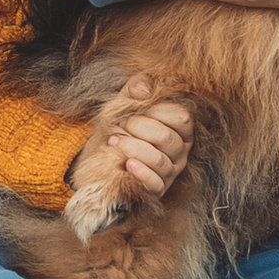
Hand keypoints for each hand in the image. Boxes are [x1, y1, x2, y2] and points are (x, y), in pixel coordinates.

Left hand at [72, 73, 194, 201]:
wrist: (96, 159)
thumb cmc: (118, 129)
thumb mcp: (125, 103)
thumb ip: (136, 88)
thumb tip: (143, 88)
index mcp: (178, 129)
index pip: (182, 118)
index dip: (158, 111)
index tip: (135, 109)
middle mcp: (179, 152)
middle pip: (169, 138)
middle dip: (140, 128)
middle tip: (121, 125)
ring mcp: (169, 173)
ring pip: (160, 161)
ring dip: (134, 148)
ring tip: (114, 142)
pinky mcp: (156, 190)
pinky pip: (155, 183)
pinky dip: (141, 172)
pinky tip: (127, 164)